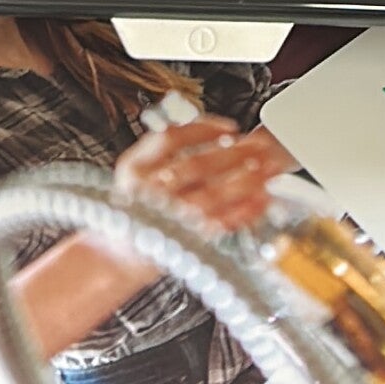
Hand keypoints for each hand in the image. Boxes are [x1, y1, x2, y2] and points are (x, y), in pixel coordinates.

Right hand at [113, 115, 290, 233]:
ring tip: (266, 170)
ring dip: (245, 180)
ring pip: (212, 194)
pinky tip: (261, 200)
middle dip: (233, 154)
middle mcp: (147, 192)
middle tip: (259, 146)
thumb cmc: (134, 208)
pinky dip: (244, 211)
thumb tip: (218, 134)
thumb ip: (165, 150)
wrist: (118, 255)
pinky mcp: (185, 243)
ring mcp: (167, 219)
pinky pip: (220, 224)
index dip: (203, 130)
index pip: (170, 139)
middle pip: (196, 165)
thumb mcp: (136, 171)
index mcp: (134, 168)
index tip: (230, 127)